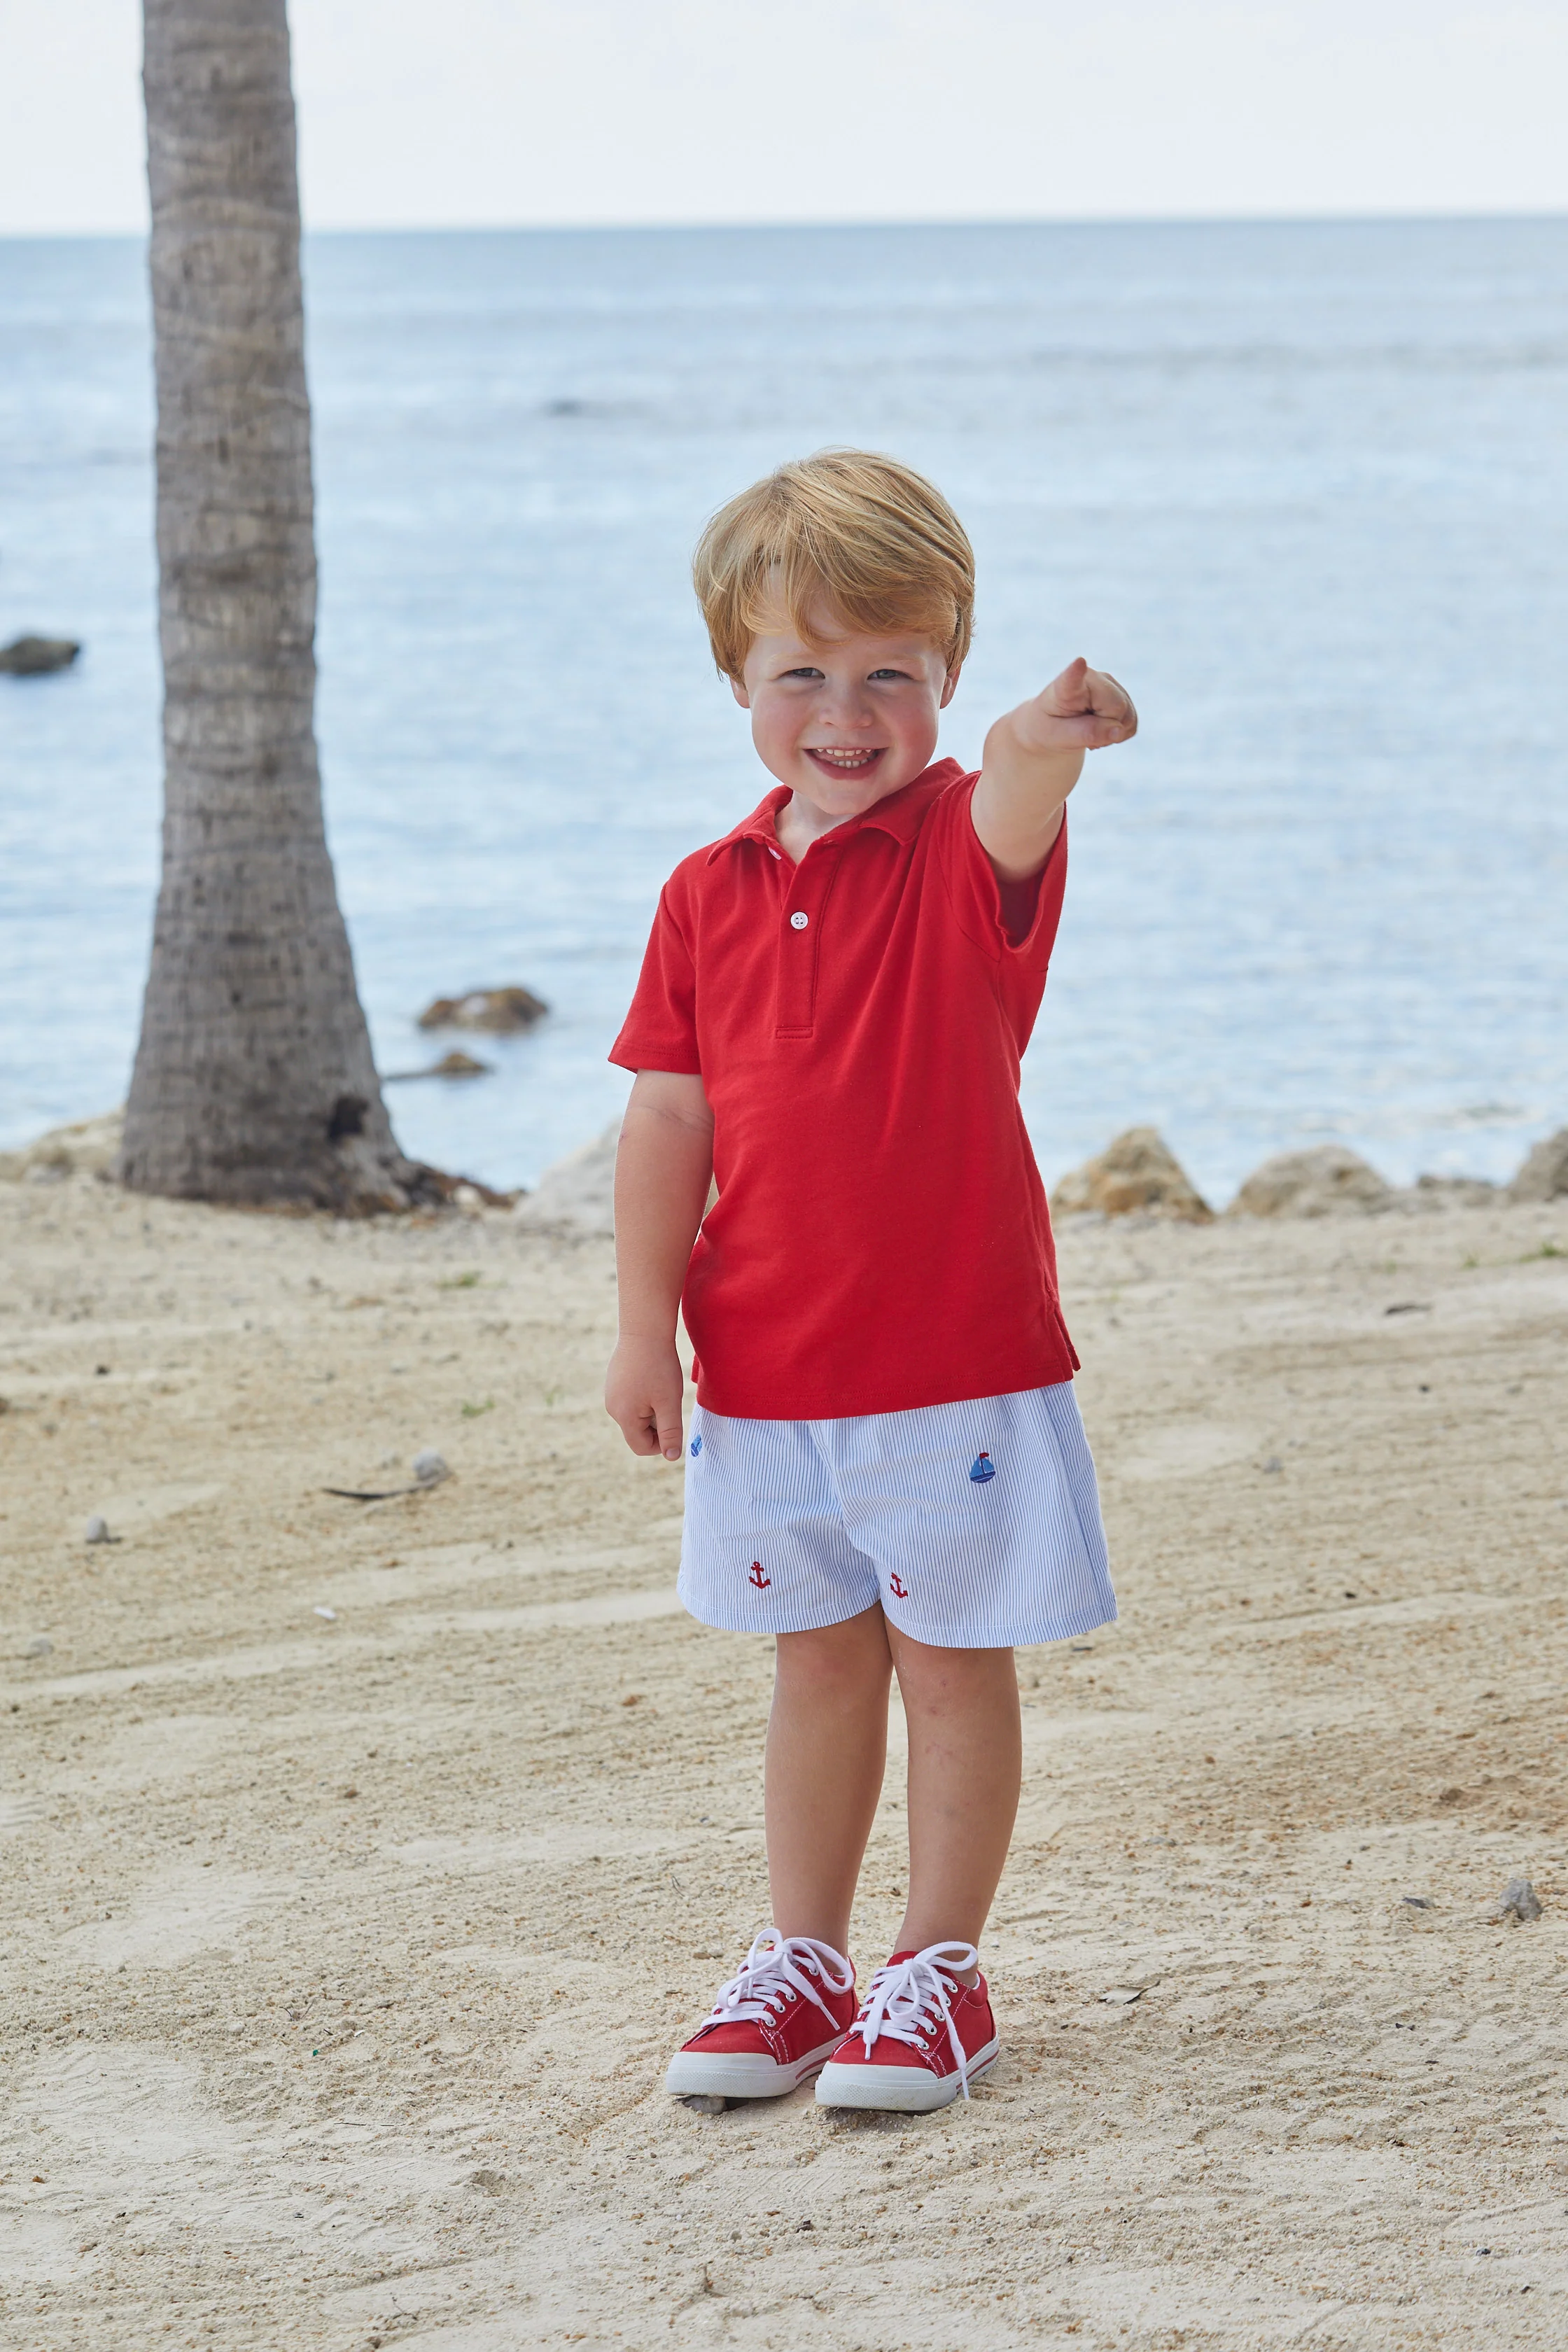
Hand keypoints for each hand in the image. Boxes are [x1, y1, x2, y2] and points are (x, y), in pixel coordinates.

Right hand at [605, 1334, 685, 1460]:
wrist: (644, 1329)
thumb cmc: (658, 1366)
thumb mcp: (669, 1402)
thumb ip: (670, 1432)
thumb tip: (671, 1457)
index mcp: (623, 1416)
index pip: (641, 1447)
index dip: (661, 1443)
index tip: (674, 1422)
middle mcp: (612, 1407)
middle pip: (638, 1431)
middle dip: (657, 1421)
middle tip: (668, 1398)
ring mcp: (610, 1393)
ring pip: (636, 1414)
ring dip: (652, 1407)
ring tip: (660, 1384)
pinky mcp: (614, 1381)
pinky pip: (631, 1399)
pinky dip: (645, 1395)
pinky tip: (651, 1375)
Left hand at [1011, 657, 1136, 756]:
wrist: (1053, 724)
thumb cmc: (1050, 727)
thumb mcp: (1059, 737)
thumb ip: (1086, 733)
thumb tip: (1119, 730)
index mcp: (1064, 687)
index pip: (1072, 678)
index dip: (1077, 672)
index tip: (1079, 662)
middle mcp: (1091, 678)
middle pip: (1117, 707)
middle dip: (1106, 728)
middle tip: (1082, 733)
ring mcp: (1109, 683)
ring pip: (1128, 716)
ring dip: (1112, 733)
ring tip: (1089, 730)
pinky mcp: (1121, 694)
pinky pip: (1132, 722)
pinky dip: (1119, 733)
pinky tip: (1102, 729)